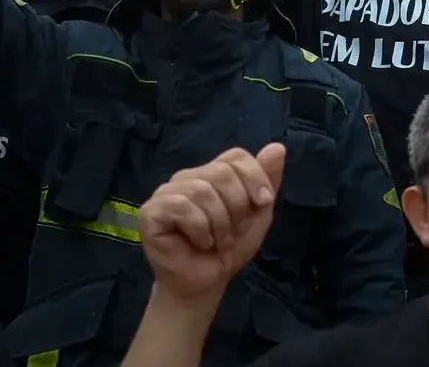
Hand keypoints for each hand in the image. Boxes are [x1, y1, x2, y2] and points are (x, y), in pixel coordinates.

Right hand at [139, 144, 284, 304]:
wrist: (207, 281)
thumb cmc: (230, 246)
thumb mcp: (259, 212)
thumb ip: (268, 180)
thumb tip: (277, 147)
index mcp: (212, 173)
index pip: (235, 156)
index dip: (255, 178)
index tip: (263, 203)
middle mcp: (187, 177)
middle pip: (221, 172)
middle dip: (237, 206)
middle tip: (233, 231)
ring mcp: (166, 193)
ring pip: (202, 191)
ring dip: (219, 223)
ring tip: (217, 240)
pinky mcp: (151, 212)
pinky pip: (181, 207)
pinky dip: (199, 228)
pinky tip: (200, 242)